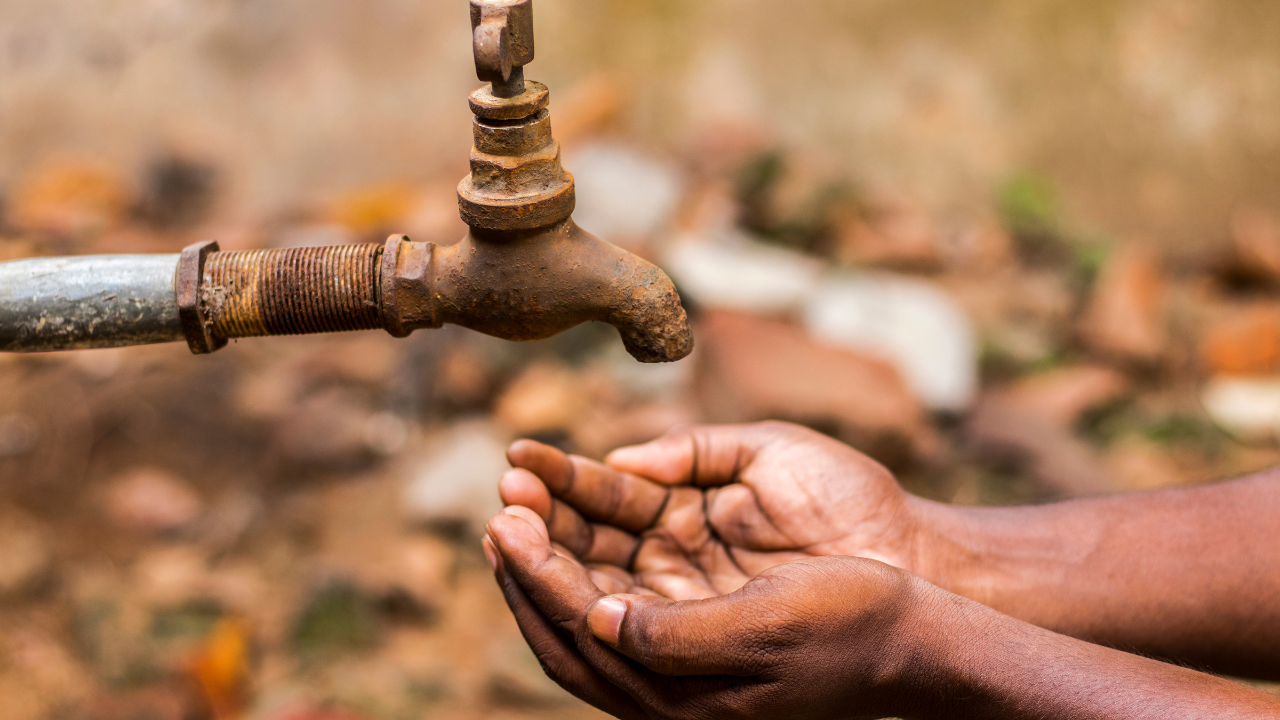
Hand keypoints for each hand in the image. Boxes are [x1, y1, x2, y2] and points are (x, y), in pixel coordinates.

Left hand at [482, 507, 940, 719]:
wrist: (913, 643)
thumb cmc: (851, 625)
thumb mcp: (767, 624)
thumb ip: (676, 633)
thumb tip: (596, 620)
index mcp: (680, 696)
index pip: (580, 631)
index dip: (536, 574)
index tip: (505, 519)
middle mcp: (668, 691)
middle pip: (569, 628)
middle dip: (530, 567)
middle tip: (501, 506)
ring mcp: (679, 670)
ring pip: (590, 614)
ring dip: (555, 560)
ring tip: (524, 507)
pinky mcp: (695, 644)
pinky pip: (621, 605)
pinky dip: (592, 566)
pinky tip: (581, 531)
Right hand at [497, 421, 928, 599]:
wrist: (912, 558)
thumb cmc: (849, 499)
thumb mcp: (768, 453)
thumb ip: (695, 451)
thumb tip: (621, 459)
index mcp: (688, 512)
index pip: (607, 500)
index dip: (562, 484)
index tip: (519, 463)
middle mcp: (676, 562)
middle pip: (590, 548)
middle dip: (542, 527)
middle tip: (502, 503)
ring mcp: (687, 603)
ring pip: (599, 590)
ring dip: (549, 567)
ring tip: (508, 534)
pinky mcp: (702, 642)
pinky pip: (630, 631)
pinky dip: (586, 611)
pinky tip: (551, 584)